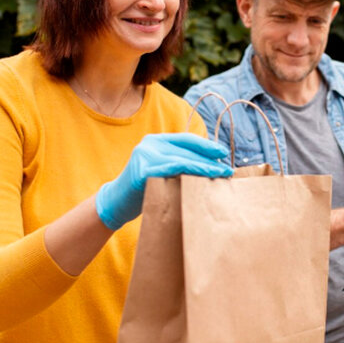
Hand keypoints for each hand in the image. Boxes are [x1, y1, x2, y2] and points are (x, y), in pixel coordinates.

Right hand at [95, 133, 232, 229]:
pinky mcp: (142, 172)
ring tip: (221, 175)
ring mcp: (144, 157)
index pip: (186, 139)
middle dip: (210, 159)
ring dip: (204, 168)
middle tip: (228, 169)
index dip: (206, 145)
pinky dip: (190, 176)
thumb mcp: (162, 169)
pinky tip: (203, 182)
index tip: (223, 153)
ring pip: (182, 161)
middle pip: (187, 150)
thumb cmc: (144, 189)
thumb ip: (178, 162)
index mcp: (155, 141)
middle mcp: (149, 144)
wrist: (116, 203)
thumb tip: (212, 163)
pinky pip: (172, 173)